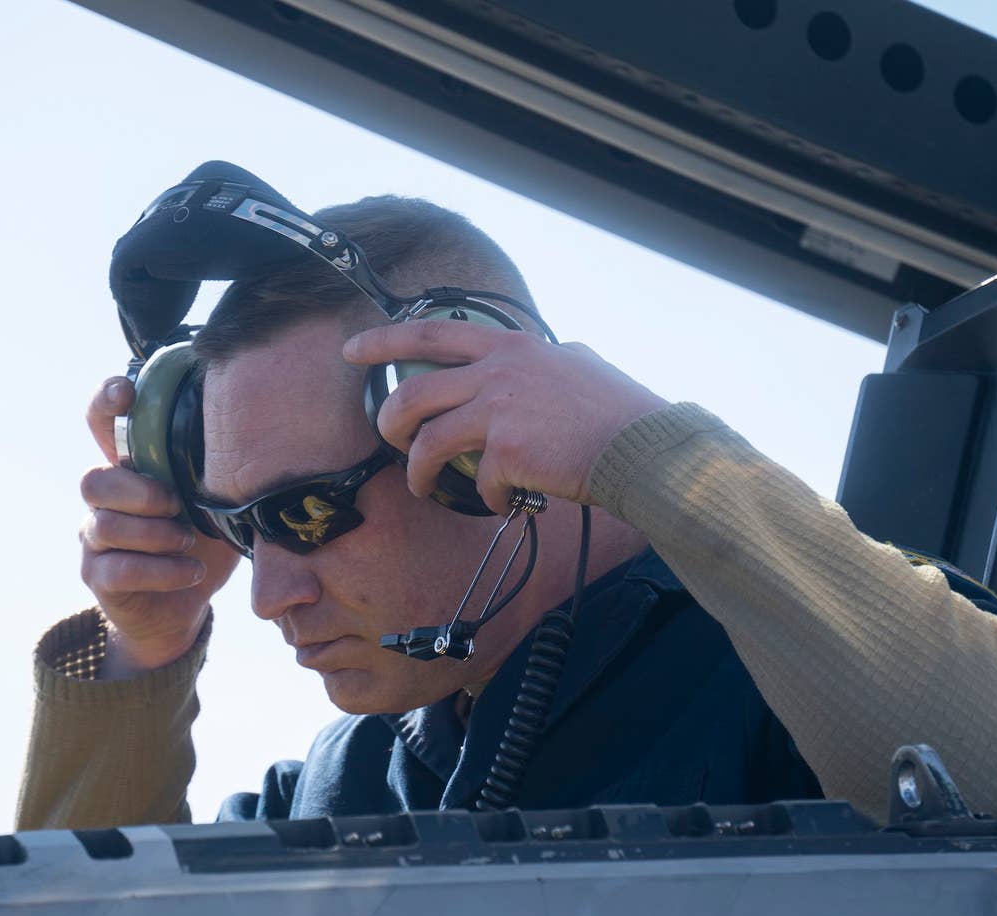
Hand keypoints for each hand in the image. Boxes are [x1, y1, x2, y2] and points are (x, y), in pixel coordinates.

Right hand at [79, 377, 240, 673]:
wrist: (180, 611)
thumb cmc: (202, 546)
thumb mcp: (220, 506)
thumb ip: (224, 475)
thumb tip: (269, 444)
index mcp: (133, 470)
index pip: (100, 424)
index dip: (105, 402)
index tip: (127, 393)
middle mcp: (105, 500)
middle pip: (94, 481)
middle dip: (141, 493)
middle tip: (178, 506)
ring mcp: (95, 539)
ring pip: (105, 526)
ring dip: (156, 535)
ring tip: (189, 544)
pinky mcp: (98, 577)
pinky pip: (119, 569)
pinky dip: (162, 571)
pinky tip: (191, 572)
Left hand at [343, 319, 667, 514]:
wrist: (643, 445)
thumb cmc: (619, 410)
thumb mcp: (574, 364)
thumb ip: (540, 361)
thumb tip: (532, 359)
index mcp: (511, 347)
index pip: (432, 333)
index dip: (385, 339)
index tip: (352, 349)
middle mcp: (499, 371)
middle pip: (412, 394)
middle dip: (389, 423)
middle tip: (390, 440)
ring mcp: (500, 409)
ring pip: (427, 443)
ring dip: (418, 472)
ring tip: (425, 487)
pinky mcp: (506, 451)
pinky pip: (476, 482)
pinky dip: (486, 498)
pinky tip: (505, 501)